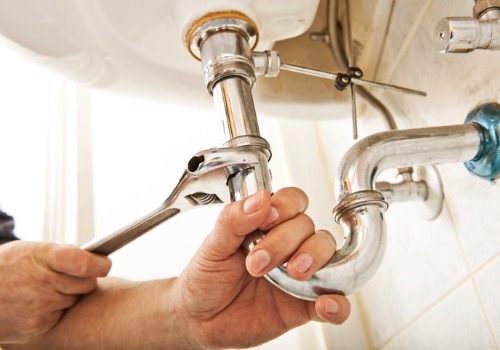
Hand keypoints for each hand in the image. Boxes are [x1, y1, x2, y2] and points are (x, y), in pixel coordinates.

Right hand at [0, 241, 111, 342]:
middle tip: (70, 276)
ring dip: (68, 295)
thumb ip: (61, 252)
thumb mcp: (30, 249)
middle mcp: (44, 283)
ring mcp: (41, 306)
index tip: (104, 263)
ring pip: (75, 300)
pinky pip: (61, 316)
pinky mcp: (38, 325)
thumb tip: (91, 257)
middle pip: (87, 284)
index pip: (85, 263)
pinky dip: (55, 310)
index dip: (100, 264)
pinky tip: (37, 303)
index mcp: (43, 257)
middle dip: (84, 279)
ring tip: (46, 289)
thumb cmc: (3, 268)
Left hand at [174, 188, 350, 348]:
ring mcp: (298, 275)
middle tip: (258, 262)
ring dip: (315, 259)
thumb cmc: (206, 279)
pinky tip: (325, 305)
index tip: (268, 220)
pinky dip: (338, 305)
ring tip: (294, 273)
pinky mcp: (303, 306)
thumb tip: (260, 199)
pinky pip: (334, 303)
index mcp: (266, 225)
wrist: (199, 320)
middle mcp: (287, 245)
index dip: (286, 206)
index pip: (292, 202)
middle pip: (308, 227)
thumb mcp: (212, 246)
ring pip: (327, 254)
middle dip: (285, 241)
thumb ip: (234, 220)